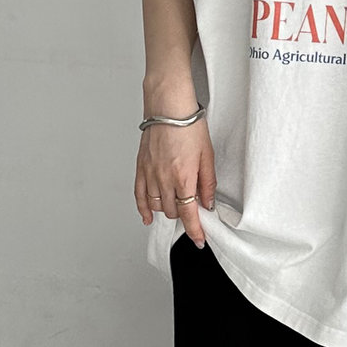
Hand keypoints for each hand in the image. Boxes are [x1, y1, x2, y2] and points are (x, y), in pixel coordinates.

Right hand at [135, 119, 215, 247]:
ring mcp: (150, 174)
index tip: (199, 240)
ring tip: (176, 206)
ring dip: (168, 210)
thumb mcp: (207, 155)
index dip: (195, 230)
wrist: (168, 106)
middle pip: (173, 211)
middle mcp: (164, 179)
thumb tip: (207, 203)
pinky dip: (143, 209)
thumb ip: (207, 182)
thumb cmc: (188, 124)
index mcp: (183, 177)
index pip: (189, 213)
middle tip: (192, 211)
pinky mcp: (141, 168)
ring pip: (157, 206)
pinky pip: (139, 195)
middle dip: (184, 215)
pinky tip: (147, 217)